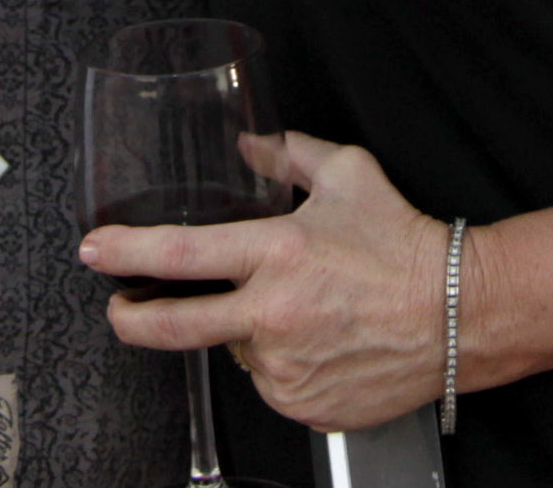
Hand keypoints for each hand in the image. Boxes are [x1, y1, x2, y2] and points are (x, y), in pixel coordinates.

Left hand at [83, 133, 456, 432]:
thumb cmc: (404, 246)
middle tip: (121, 309)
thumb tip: (248, 147)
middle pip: (172, 326)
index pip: (178, 255)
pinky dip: (280, 364)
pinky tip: (315, 341)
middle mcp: (272, 315)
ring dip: (246, 333)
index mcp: (276, 254)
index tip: (95, 250)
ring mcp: (285, 366)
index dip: (125, 253)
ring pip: (235, 351)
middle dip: (131, 318)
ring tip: (297, 312)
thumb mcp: (347, 176)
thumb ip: (289, 155)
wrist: (457, 314)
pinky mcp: (303, 403)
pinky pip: (271, 383)